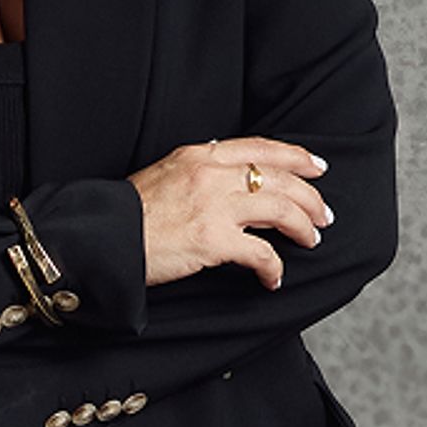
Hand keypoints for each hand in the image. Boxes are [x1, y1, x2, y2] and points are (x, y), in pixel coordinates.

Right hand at [128, 138, 329, 288]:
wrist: (103, 238)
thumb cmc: (127, 214)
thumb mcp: (165, 174)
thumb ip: (199, 171)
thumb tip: (228, 176)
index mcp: (200, 155)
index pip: (261, 148)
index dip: (296, 157)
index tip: (317, 167)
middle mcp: (211, 175)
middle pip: (280, 178)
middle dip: (310, 198)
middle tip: (323, 216)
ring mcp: (214, 207)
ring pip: (280, 209)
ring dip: (303, 227)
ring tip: (310, 240)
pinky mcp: (213, 241)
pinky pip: (261, 253)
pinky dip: (274, 267)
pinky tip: (274, 278)